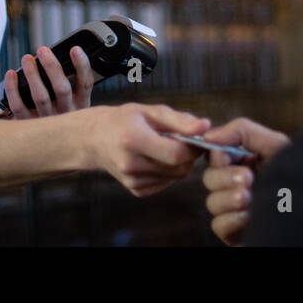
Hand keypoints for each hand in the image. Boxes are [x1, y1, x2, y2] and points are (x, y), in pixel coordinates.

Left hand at [0, 45, 94, 117]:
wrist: (50, 147)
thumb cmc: (62, 117)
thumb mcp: (75, 104)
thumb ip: (72, 83)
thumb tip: (65, 55)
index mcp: (80, 105)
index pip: (85, 84)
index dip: (82, 66)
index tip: (75, 49)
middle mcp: (66, 114)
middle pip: (62, 89)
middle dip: (52, 67)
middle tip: (42, 50)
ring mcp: (48, 122)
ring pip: (40, 96)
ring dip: (32, 75)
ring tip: (27, 59)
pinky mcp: (29, 126)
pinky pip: (19, 107)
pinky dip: (13, 89)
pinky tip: (11, 74)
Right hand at [81, 104, 211, 197]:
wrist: (95, 139)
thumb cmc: (125, 120)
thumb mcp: (150, 111)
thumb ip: (180, 120)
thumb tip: (207, 127)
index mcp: (133, 140)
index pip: (176, 154)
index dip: (193, 147)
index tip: (197, 136)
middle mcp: (131, 164)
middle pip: (179, 168)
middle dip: (189, 155)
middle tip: (184, 139)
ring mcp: (132, 181)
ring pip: (176, 177)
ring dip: (180, 163)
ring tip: (167, 146)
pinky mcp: (136, 190)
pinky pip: (166, 183)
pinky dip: (169, 171)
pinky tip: (157, 158)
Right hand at [201, 117, 290, 245]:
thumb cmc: (302, 173)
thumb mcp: (274, 144)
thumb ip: (242, 131)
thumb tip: (208, 135)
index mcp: (243, 162)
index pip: (214, 154)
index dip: (215, 154)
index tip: (226, 156)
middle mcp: (237, 184)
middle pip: (209, 178)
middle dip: (225, 177)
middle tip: (248, 179)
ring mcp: (235, 209)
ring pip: (212, 202)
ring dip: (228, 198)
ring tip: (250, 198)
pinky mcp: (236, 232)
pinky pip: (218, 225)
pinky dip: (231, 219)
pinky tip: (250, 216)